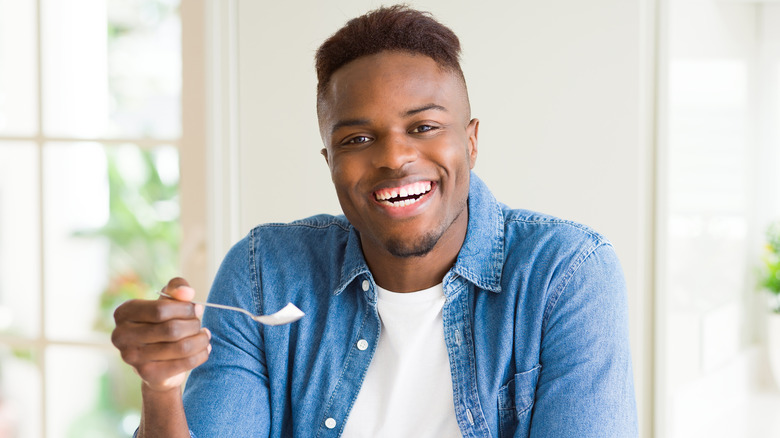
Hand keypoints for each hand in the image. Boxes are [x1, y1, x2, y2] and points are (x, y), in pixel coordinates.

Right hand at [112, 277, 211, 392]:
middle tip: (199, 325)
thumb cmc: (162, 324)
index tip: (197, 309)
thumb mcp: (167, 301)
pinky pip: (185, 363)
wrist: (156, 362)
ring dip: (200, 340)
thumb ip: (177, 288)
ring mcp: (132, 358)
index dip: (185, 309)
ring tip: (204, 336)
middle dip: (193, 325)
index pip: (161, 309)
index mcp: (124, 313)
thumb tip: (187, 292)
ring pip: (181, 347)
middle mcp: (121, 336)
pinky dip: (201, 354)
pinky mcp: (148, 374)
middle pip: (172, 329)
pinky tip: (204, 348)